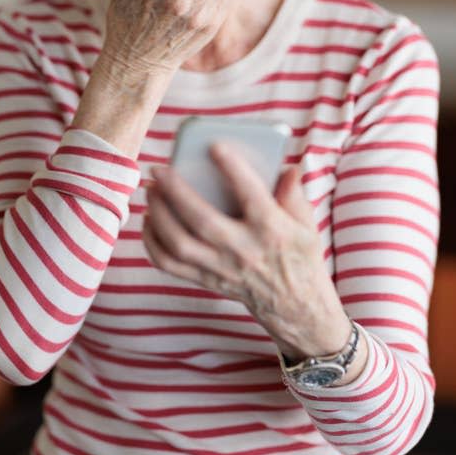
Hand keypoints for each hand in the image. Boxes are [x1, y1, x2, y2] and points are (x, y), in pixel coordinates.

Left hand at [142, 143, 351, 358]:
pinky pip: (170, 265)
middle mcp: (245, 251)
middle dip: (176, 192)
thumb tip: (286, 167)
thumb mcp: (307, 225)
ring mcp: (223, 269)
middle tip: (158, 170)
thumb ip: (294, 194)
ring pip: (179, 244)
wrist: (297, 309)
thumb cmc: (301, 258)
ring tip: (150, 192)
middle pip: (202, 220)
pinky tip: (148, 222)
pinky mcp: (209, 280)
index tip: (214, 146)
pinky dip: (152, 244)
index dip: (232, 168)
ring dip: (158, 216)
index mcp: (273, 230)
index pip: (251, 194)